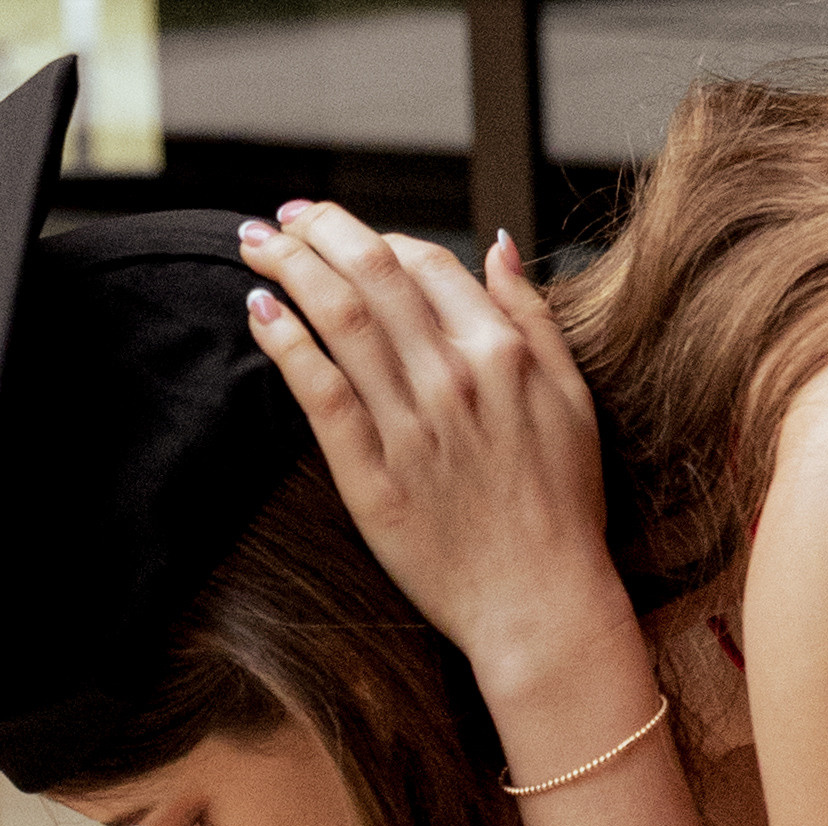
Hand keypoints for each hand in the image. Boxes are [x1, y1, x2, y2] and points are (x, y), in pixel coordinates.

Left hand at [239, 204, 634, 689]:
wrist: (542, 606)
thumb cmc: (563, 511)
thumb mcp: (572, 399)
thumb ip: (533, 317)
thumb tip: (496, 246)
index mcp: (502, 352)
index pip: (425, 262)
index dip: (376, 237)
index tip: (343, 232)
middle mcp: (454, 378)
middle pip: (372, 273)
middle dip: (319, 230)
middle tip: (282, 217)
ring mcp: (411, 427)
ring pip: (340, 319)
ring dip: (291, 268)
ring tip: (255, 244)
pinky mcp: (375, 478)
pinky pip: (322, 393)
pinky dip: (287, 343)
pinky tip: (260, 311)